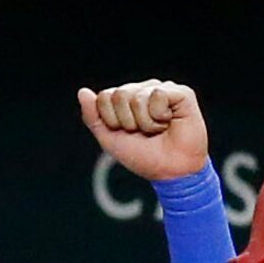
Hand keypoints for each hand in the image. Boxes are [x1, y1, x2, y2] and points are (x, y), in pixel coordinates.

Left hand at [82, 81, 209, 182]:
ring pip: (137, 97)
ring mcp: (162, 89)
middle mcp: (143, 90)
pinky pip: (157, 95)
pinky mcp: (181, 93)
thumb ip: (93, 117)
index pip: (104, 97)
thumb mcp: (110, 140)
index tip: (128, 134)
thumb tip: (82, 92)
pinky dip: (160, 116)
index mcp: (126, 98)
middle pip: (119, 95)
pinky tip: (170, 122)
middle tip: (145, 134)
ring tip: (159, 130)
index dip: (112, 121)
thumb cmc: (144, 157)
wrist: (171, 173)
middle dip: (129, 122)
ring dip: (146, 123)